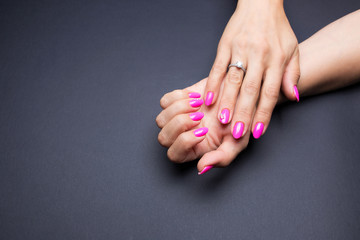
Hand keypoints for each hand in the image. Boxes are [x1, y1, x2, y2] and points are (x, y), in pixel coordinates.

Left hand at [156, 78, 249, 173]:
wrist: (240, 96)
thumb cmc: (239, 122)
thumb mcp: (237, 143)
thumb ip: (221, 159)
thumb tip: (201, 169)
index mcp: (193, 150)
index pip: (174, 155)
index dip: (184, 143)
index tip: (203, 131)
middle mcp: (182, 136)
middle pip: (163, 138)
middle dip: (180, 125)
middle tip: (200, 115)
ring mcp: (176, 119)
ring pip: (161, 120)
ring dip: (179, 110)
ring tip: (199, 104)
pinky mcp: (176, 101)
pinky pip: (164, 102)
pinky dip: (178, 97)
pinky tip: (196, 96)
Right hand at [204, 0, 299, 138]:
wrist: (261, 2)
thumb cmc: (278, 28)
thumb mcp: (293, 49)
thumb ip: (293, 74)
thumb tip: (294, 97)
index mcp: (277, 59)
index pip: (270, 92)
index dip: (263, 114)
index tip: (256, 132)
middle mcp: (259, 55)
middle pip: (251, 89)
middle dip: (244, 113)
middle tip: (236, 133)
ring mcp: (240, 49)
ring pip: (233, 79)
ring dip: (227, 101)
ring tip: (222, 119)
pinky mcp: (225, 44)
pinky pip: (217, 66)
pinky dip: (211, 83)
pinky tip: (207, 98)